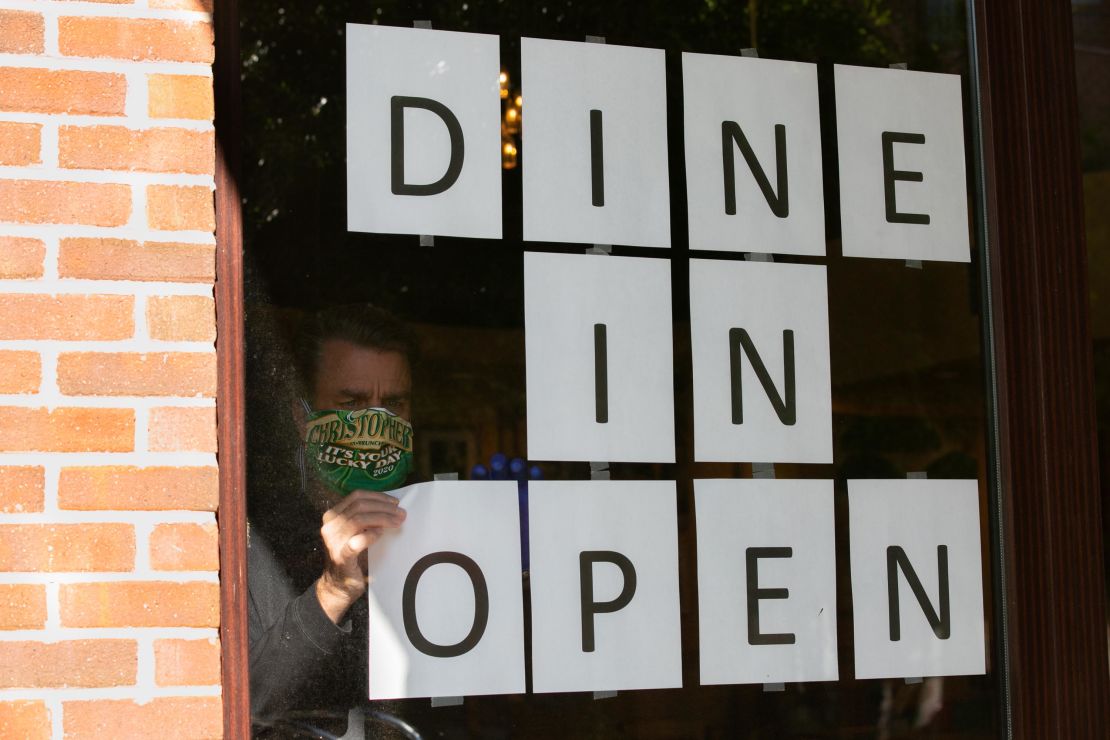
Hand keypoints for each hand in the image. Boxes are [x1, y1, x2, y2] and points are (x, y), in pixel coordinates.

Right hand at [315, 490, 405, 623]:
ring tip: (397, 522)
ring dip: (383, 518)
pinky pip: (358, 540)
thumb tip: (390, 506)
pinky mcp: (341, 556)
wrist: (338, 585)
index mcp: (332, 516)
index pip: (356, 496)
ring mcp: (333, 541)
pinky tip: (381, 534)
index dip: (377, 496)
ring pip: (359, 519)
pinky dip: (372, 534)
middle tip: (401, 513)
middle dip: (384, 507)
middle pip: (360, 506)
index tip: (394, 502)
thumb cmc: (351, 556)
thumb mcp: (354, 532)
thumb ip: (365, 518)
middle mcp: (330, 526)